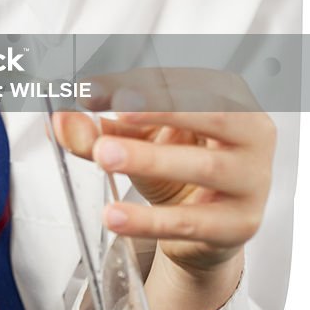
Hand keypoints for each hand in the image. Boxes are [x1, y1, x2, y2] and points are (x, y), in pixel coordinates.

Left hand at [53, 67, 275, 273]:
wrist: (202, 229)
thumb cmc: (175, 164)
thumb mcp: (134, 139)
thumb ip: (96, 128)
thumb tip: (57, 118)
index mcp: (228, 94)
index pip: (182, 81)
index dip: (137, 82)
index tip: (90, 88)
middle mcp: (252, 131)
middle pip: (211, 112)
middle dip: (158, 108)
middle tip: (113, 110)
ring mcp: (252, 179)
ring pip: (204, 166)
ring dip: (150, 158)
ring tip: (102, 156)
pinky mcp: (240, 224)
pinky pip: (192, 221)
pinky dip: (150, 219)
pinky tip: (115, 216)